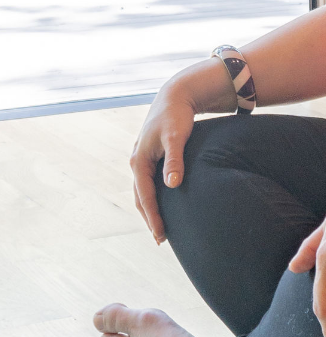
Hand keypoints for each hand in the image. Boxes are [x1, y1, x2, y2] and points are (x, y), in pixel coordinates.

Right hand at [130, 86, 196, 242]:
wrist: (175, 96)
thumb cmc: (176, 116)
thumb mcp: (176, 137)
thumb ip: (174, 160)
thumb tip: (172, 184)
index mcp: (139, 160)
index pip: (145, 196)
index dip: (153, 217)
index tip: (161, 235)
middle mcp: (136, 162)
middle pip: (141, 197)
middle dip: (149, 218)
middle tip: (161, 239)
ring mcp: (142, 160)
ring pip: (144, 191)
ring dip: (150, 209)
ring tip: (161, 227)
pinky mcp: (150, 157)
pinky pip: (149, 183)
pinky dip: (154, 197)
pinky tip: (164, 204)